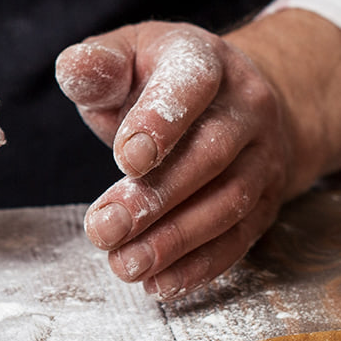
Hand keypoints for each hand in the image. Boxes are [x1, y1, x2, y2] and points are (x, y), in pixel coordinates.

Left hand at [56, 11, 340, 296]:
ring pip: (227, 203)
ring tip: (124, 263)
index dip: (161, 122)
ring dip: (174, 241)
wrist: (235, 102)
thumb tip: (75, 69)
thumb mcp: (128, 56)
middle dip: (155, 198)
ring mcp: (263, 157)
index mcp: (206, 62)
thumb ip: (98, 66)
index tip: (126, 160)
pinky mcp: (265, 202)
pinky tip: (159, 283)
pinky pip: (238, 239)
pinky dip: (199, 267)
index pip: (191, 84)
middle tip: (103, 229)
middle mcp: (247, 107)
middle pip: (210, 154)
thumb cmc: (163, 80)